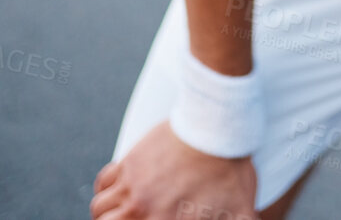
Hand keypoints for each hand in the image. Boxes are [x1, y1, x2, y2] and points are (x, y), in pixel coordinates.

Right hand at [91, 121, 258, 219]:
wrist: (217, 129)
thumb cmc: (230, 170)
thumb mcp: (241, 211)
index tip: (148, 217)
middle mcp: (141, 209)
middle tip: (129, 218)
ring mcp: (132, 186)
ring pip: (100, 208)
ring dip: (107, 213)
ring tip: (119, 212)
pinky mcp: (128, 163)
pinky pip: (103, 183)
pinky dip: (105, 190)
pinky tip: (116, 191)